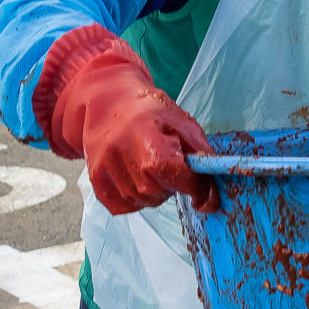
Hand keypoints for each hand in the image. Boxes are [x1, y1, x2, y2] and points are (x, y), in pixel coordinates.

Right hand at [38, 27, 216, 215]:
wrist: (109, 102)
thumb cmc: (149, 111)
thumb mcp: (182, 123)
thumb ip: (201, 155)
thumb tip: (212, 193)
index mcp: (148, 142)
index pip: (177, 177)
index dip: (196, 188)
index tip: (206, 194)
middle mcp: (122, 158)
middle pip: (159, 193)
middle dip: (172, 185)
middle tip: (170, 166)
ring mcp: (104, 170)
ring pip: (142, 201)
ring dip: (155, 192)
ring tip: (151, 168)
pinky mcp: (95, 180)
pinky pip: (123, 206)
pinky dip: (136, 199)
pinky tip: (138, 178)